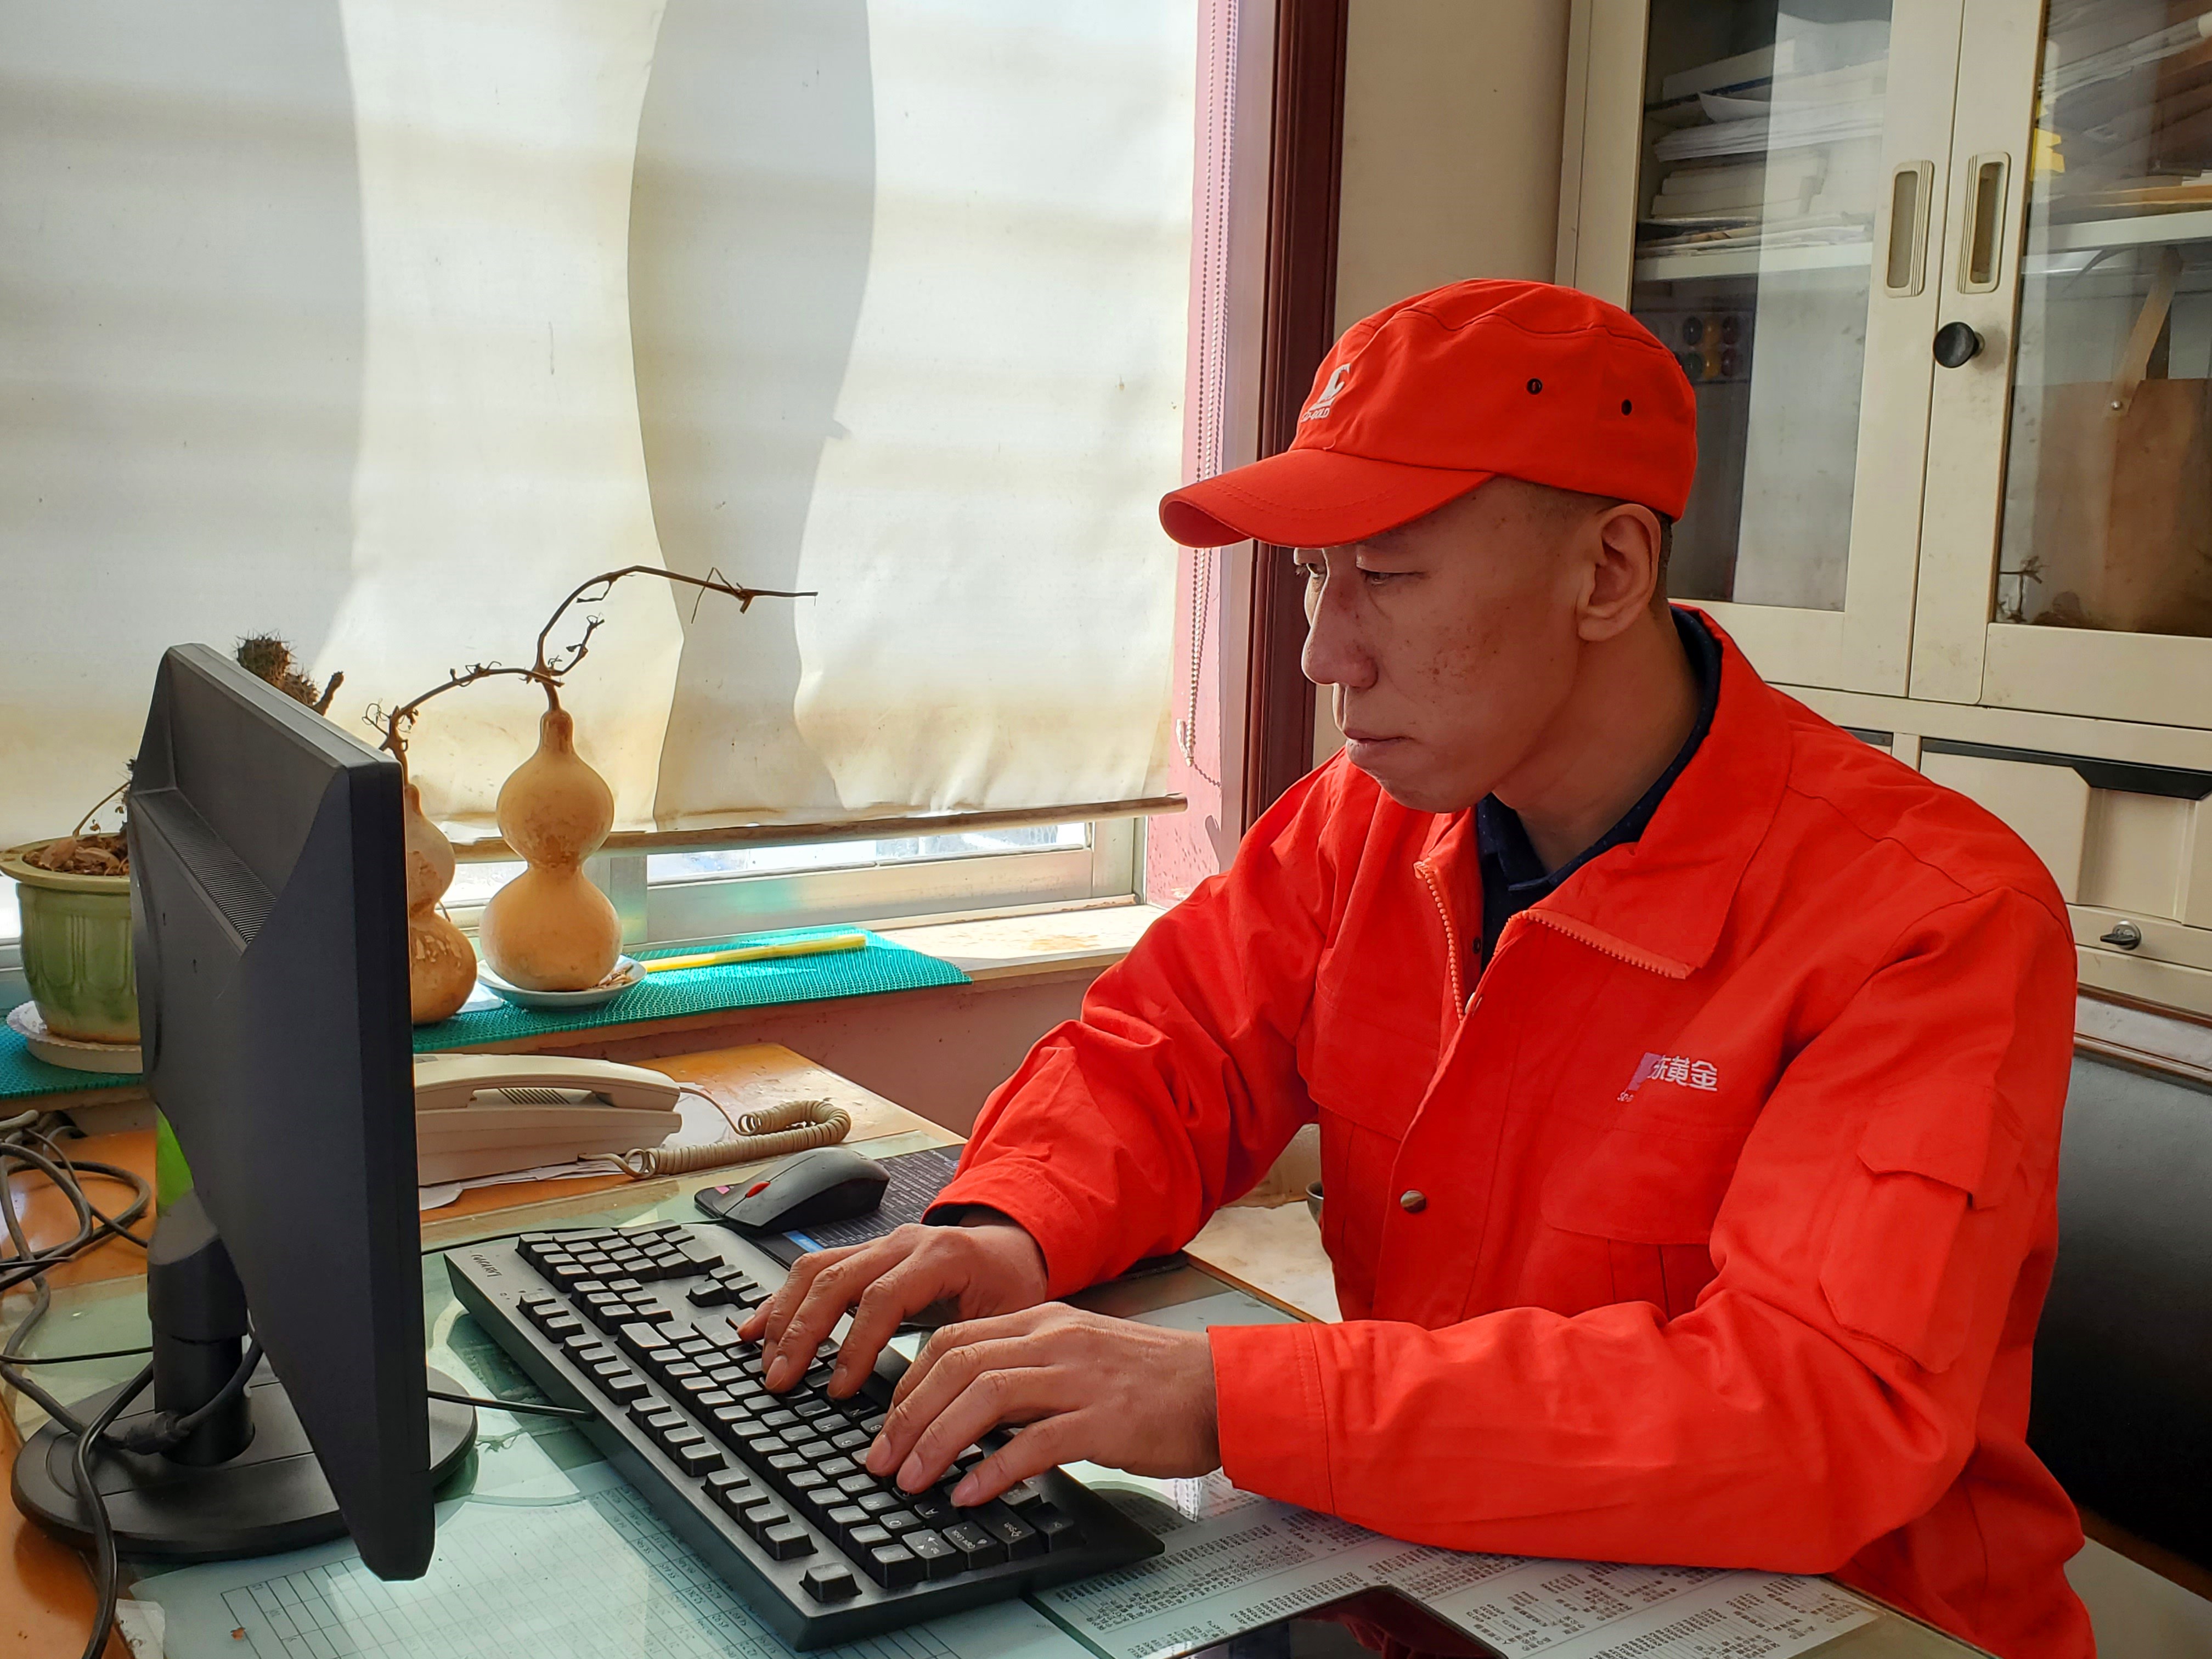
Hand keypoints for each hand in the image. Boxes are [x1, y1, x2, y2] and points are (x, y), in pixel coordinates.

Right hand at [737, 1220, 1048, 1395]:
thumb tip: (944, 1411)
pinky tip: (755, 1328)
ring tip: (767, 1363)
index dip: (856, 1344)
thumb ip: (973, 1354)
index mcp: (942, 1256)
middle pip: (838, 1279)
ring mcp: (879, 1246)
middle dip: (803, 1333)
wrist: (1012, 1246)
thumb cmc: (1011, 1285)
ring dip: (784, 1317)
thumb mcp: (1008, 1319)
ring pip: (816, 1270)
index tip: (839, 1390)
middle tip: (782, 1381)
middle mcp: (903, 1243)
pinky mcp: (863, 1255)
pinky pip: (812, 1269)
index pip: (884, 1296)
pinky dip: (779, 1299)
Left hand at [865, 1303, 1220, 1505]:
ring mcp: (1078, 1378)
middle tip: (882, 1460)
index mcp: (1044, 1322)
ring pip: (984, 1397)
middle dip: (908, 1415)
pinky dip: (993, 1471)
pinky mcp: (1103, 1421)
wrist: (1222, 1388)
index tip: (889, 1423)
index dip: (910, 1382)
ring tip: (913, 1479)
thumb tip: (968, 1405)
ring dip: (937, 1441)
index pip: (954, 1339)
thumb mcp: (1080, 1354)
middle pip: (957, 1365)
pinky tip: (969, 1495)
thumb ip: (1027, 1368)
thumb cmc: (1152, 1380)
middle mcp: (1054, 1341)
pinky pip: (1033, 1443)